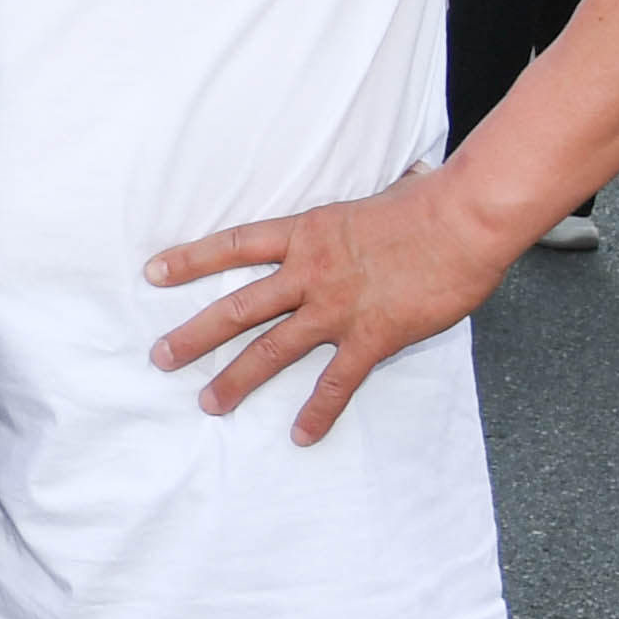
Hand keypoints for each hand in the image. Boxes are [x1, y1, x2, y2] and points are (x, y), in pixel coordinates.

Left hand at [143, 166, 517, 445]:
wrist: (465, 220)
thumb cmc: (429, 201)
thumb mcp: (377, 195)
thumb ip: (364, 210)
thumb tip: (397, 183)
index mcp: (306, 234)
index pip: (235, 245)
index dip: (192, 259)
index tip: (154, 272)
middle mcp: (309, 273)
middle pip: (238, 308)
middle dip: (195, 336)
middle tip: (161, 358)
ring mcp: (337, 308)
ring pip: (272, 350)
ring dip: (237, 380)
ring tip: (208, 404)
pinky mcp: (372, 336)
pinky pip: (337, 382)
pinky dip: (318, 411)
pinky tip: (301, 435)